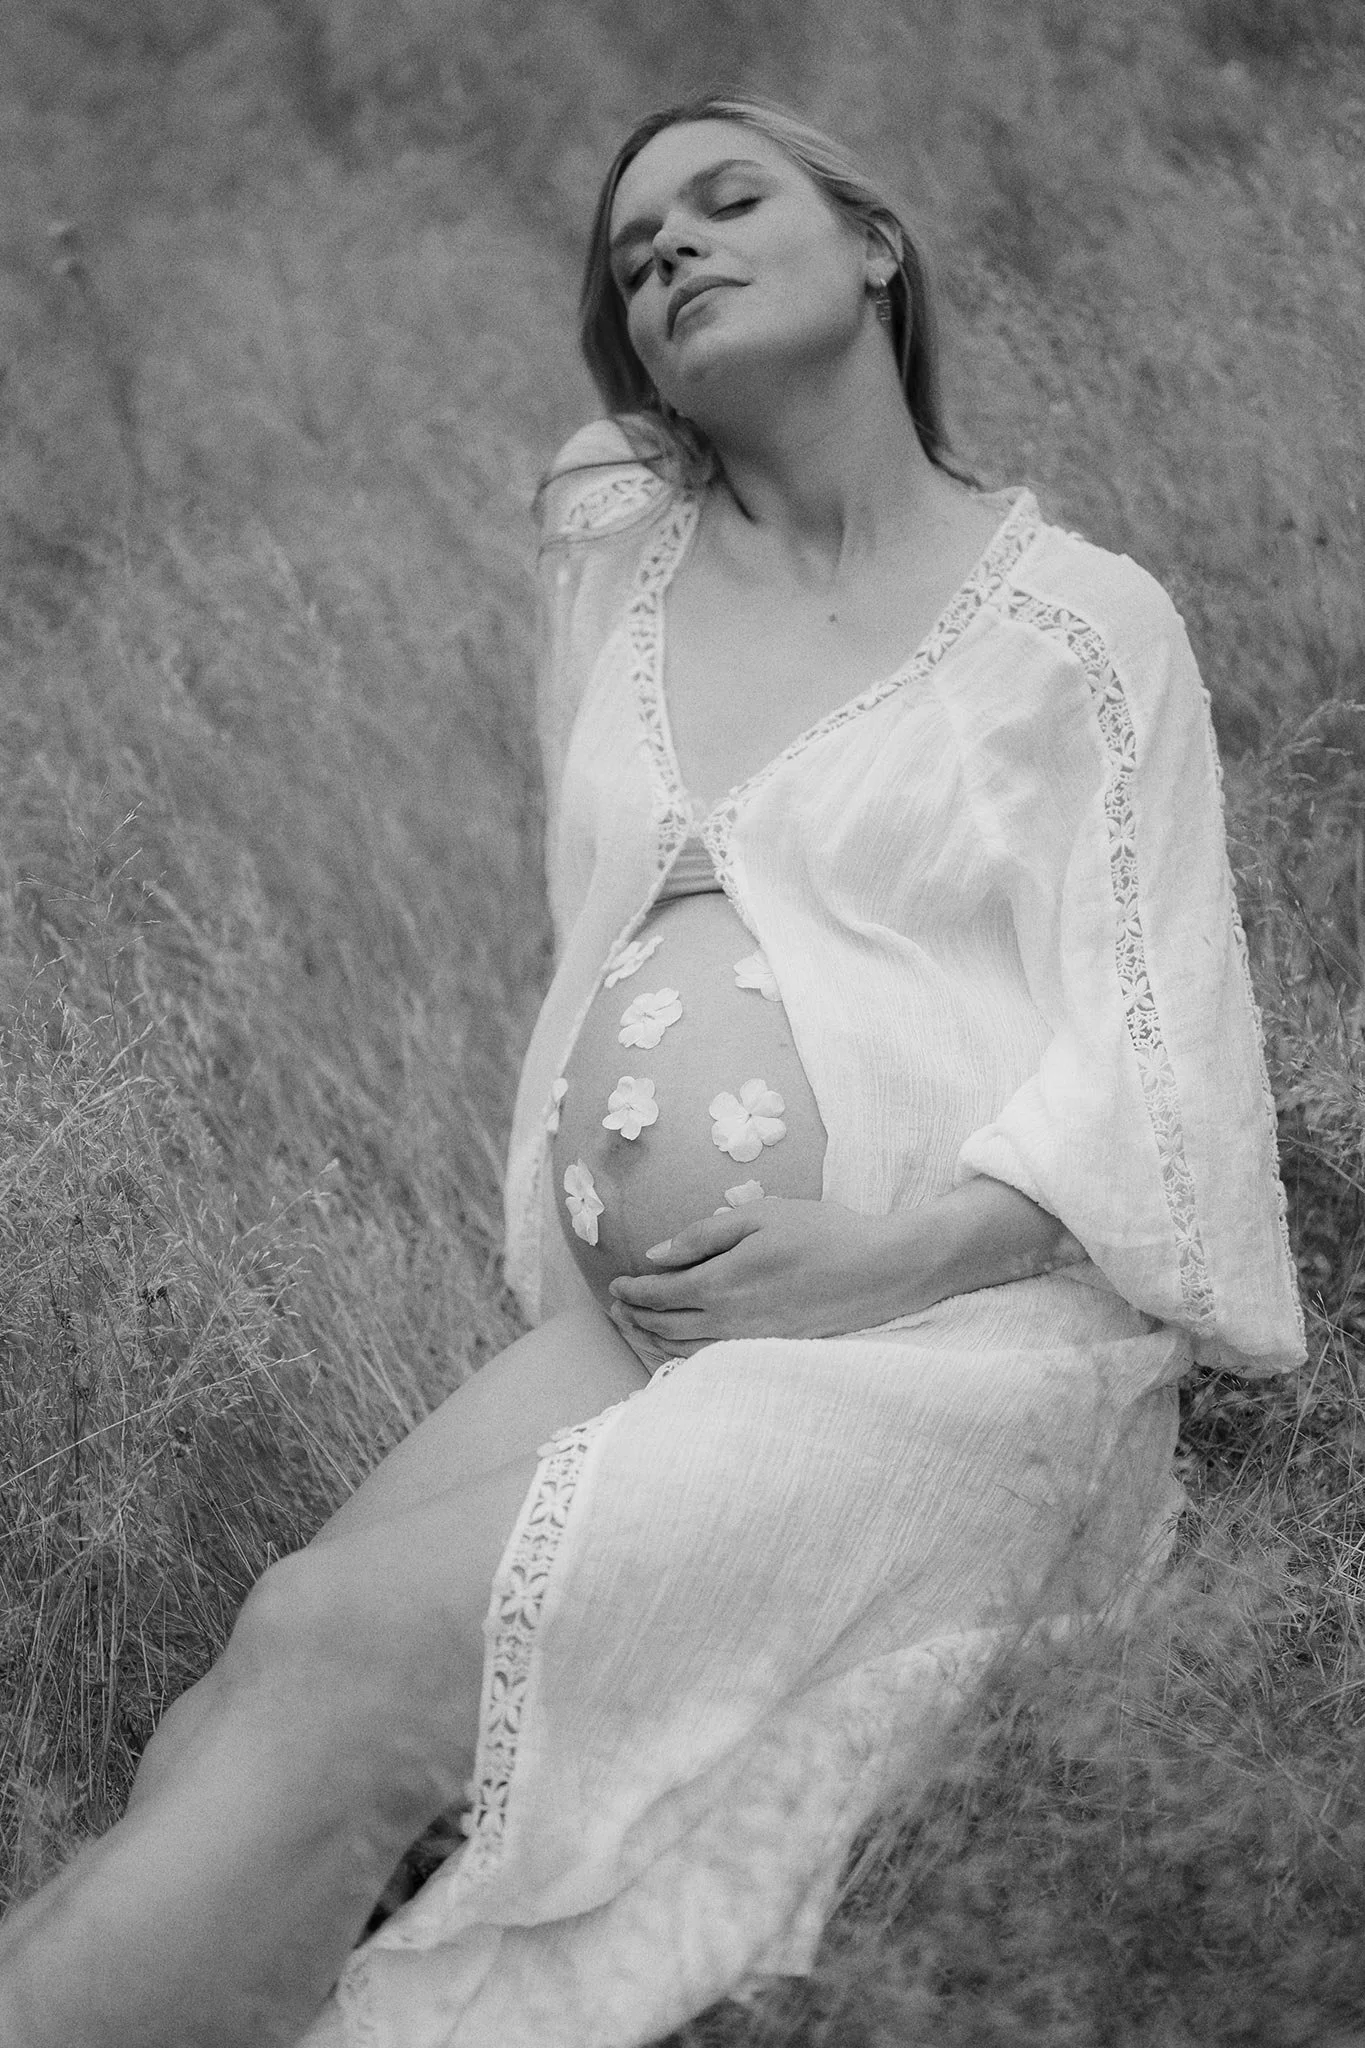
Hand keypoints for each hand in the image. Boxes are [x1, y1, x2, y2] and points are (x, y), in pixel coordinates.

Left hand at [607, 1198, 907, 1357]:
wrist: (882, 1271)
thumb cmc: (822, 1232)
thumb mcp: (760, 1215)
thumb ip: (703, 1234)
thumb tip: (655, 1255)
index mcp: (723, 1283)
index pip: (660, 1295)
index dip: (632, 1292)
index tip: (615, 1285)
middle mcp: (729, 1321)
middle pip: (665, 1327)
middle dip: (634, 1319)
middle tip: (616, 1310)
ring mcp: (750, 1343)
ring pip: (685, 1351)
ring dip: (652, 1341)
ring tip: (635, 1330)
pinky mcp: (769, 1352)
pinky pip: (711, 1361)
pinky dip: (684, 1356)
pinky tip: (680, 1348)